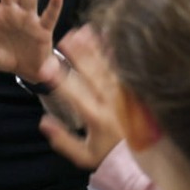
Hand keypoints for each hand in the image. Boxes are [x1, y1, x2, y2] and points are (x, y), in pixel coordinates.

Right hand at [38, 27, 125, 170]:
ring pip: (106, 67)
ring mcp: (124, 94)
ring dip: (93, 48)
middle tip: (64, 37)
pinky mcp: (132, 89)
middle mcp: (111, 103)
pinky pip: (121, 67)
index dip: (60, 82)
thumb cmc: (109, 155)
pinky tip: (106, 36)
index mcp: (97, 118)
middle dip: (78, 55)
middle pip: (92, 74)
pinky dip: (113, 51)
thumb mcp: (84, 156)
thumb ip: (63, 141)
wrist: (147, 158)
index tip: (45, 68)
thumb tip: (43, 122)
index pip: (75, 96)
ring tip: (82, 31)